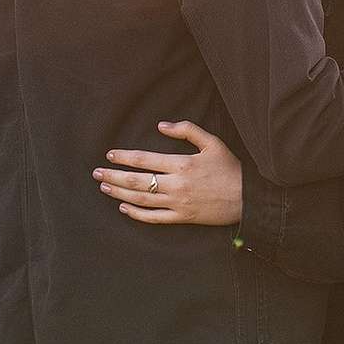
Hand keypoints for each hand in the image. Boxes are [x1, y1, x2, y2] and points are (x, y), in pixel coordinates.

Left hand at [94, 119, 246, 225]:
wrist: (247, 198)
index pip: (145, 160)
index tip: (110, 155)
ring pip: (141, 200)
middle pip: (137, 181)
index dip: (124, 157)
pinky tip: (124, 208)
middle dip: (113, 176)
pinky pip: (154, 218)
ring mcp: (178, 203)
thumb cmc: (230, 168)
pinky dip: (136, 214)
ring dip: (120, 193)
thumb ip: (187, 130)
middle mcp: (177, 185)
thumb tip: (161, 125)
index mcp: (182, 164)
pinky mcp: (182, 217)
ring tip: (105, 187)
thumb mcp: (212, 142)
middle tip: (96, 173)